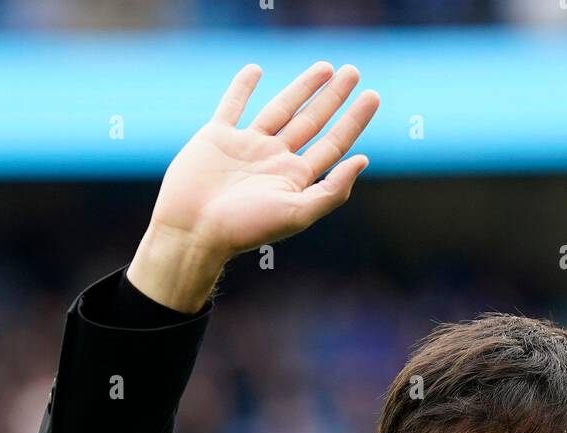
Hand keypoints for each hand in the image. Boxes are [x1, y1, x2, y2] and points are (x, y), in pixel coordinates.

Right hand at [128, 61, 378, 309]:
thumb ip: (331, 190)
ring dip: (302, 88)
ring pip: (281, 109)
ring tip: (325, 68)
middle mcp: (274, 161)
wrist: (194, 230)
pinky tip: (255, 71)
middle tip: (354, 72)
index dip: (354, 121)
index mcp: (295, 180)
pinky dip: (242, 88)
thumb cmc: (245, 228)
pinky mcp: (217, 137)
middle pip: (312, 122)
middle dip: (334, 98)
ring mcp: (246, 147)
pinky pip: (232, 106)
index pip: (332, 145)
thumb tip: (362, 160)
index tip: (372, 96)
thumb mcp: (297, 213)